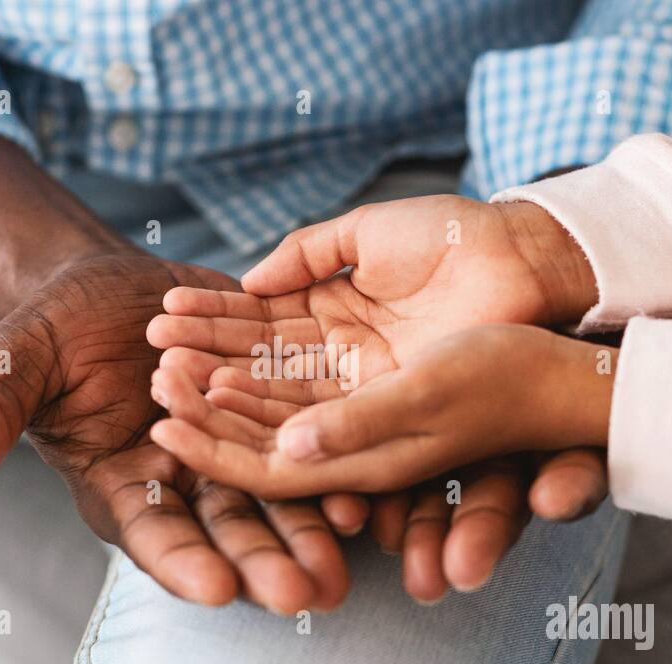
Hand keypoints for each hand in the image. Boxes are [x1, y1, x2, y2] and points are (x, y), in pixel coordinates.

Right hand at [0, 253, 349, 613]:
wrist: (110, 288)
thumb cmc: (51, 331)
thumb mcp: (15, 363)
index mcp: (119, 483)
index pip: (149, 532)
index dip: (180, 561)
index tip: (212, 590)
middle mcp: (182, 480)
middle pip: (227, 530)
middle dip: (264, 562)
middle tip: (305, 596)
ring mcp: (230, 447)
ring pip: (276, 495)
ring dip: (312, 528)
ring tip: (353, 556)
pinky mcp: (269, 407)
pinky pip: (306, 438)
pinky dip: (336, 462)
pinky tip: (374, 481)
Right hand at [145, 195, 598, 386]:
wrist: (519, 257)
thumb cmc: (450, 237)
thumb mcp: (364, 232)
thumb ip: (304, 253)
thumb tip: (249, 281)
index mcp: (331, 314)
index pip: (256, 325)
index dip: (210, 322)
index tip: (161, 321)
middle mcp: (339, 360)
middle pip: (258, 369)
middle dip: (202, 365)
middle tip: (151, 363)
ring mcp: (361, 389)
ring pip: (278, 400)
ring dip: (222, 393)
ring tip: (169, 387)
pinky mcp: (387, 412)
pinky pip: (319, 422)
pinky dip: (269, 415)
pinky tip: (221, 401)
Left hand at [149, 325, 613, 596]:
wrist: (566, 374)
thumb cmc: (506, 378)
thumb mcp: (431, 396)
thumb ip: (357, 425)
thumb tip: (285, 450)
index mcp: (364, 462)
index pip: (267, 469)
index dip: (210, 449)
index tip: (157, 422)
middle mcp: (356, 450)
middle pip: (259, 441)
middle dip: (202, 414)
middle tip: (151, 376)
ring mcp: (363, 422)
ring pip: (274, 412)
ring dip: (222, 385)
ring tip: (171, 352)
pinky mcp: (372, 393)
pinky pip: (302, 386)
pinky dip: (261, 368)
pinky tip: (229, 346)